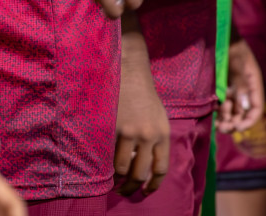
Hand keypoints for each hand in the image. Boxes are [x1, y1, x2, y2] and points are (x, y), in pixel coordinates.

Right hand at [114, 52, 169, 195]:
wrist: (130, 73)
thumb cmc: (144, 96)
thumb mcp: (159, 118)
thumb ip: (157, 141)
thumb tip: (147, 168)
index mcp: (163, 133)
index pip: (160, 169)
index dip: (153, 185)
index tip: (146, 191)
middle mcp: (148, 135)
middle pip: (139, 173)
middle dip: (131, 187)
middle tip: (123, 191)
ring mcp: (129, 131)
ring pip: (121, 168)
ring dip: (115, 177)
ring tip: (111, 179)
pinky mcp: (113, 127)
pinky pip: (107, 154)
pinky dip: (104, 163)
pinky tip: (102, 165)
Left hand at [217, 39, 263, 132]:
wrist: (216, 32)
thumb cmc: (229, 42)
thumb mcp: (237, 60)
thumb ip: (242, 82)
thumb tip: (245, 106)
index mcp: (253, 84)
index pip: (256, 109)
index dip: (249, 121)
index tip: (238, 128)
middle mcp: (244, 90)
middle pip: (243, 115)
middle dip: (234, 124)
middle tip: (222, 126)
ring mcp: (231, 90)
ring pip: (231, 114)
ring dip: (226, 121)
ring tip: (217, 122)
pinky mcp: (220, 89)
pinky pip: (220, 107)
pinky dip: (218, 114)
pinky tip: (212, 114)